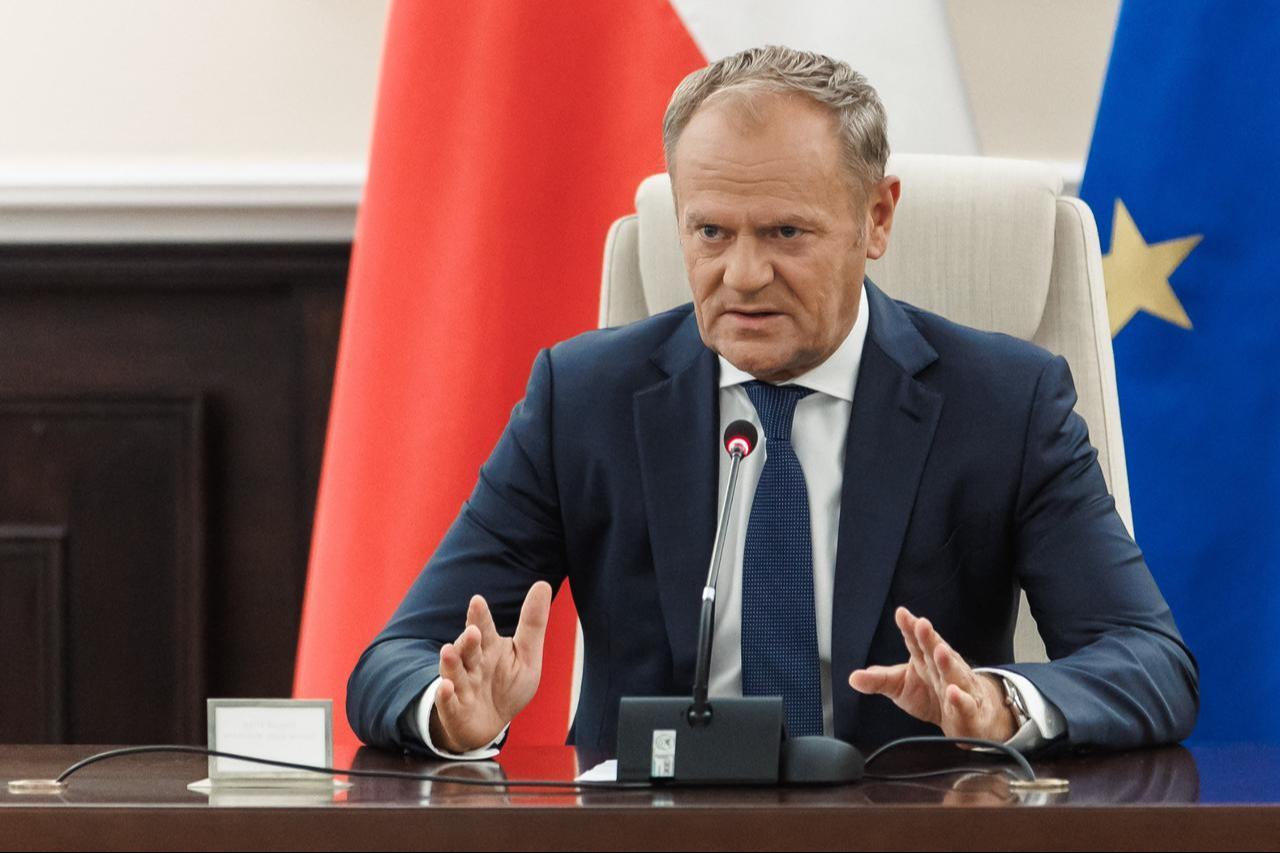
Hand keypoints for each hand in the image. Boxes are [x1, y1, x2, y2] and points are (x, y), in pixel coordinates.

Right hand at [429, 581, 552, 752]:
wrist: (491, 724)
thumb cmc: (508, 685)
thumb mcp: (526, 655)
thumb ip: (532, 622)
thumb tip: (543, 584)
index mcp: (489, 648)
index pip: (484, 628)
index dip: (480, 616)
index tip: (477, 601)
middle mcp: (471, 664)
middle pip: (467, 649)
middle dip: (468, 640)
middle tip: (472, 631)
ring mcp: (461, 687)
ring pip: (454, 672)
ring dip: (451, 662)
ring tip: (448, 650)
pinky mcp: (454, 710)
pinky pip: (447, 703)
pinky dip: (444, 695)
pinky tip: (445, 687)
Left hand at [848, 606, 1016, 742]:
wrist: (967, 716)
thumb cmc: (931, 694)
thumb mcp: (900, 687)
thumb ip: (879, 680)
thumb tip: (852, 678)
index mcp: (925, 659)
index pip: (916, 641)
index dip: (909, 627)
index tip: (901, 613)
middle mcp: (943, 668)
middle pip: (936, 650)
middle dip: (929, 637)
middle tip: (922, 624)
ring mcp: (959, 686)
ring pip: (954, 672)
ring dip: (947, 661)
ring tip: (939, 651)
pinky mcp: (970, 709)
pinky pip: (966, 703)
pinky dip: (960, 699)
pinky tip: (953, 693)